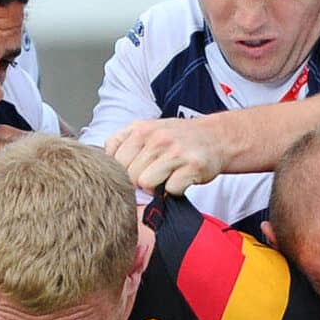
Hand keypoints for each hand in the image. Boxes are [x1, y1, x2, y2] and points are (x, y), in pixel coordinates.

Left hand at [105, 116, 227, 192]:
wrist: (217, 137)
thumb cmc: (178, 139)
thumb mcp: (148, 131)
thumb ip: (123, 144)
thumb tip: (102, 167)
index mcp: (140, 129)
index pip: (114, 160)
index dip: (123, 172)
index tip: (136, 171)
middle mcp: (156, 137)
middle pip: (129, 176)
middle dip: (140, 181)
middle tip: (157, 173)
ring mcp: (174, 151)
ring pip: (146, 183)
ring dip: (157, 186)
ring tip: (168, 176)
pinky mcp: (192, 166)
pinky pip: (170, 190)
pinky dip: (175, 190)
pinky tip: (182, 178)